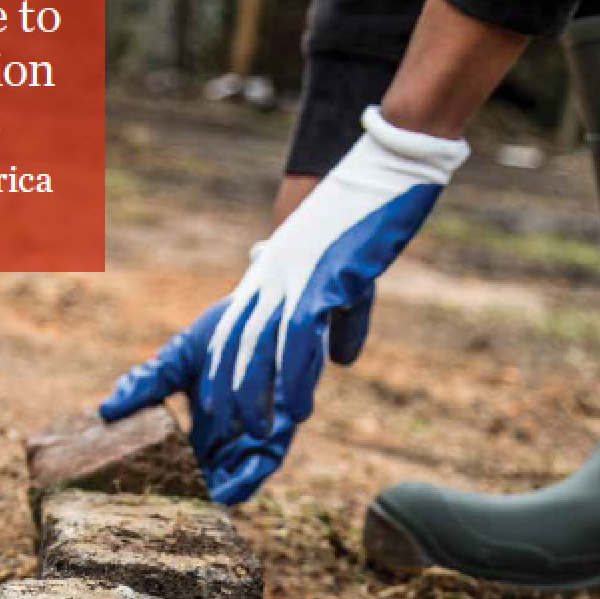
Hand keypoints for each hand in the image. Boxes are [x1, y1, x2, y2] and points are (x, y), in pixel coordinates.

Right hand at [100, 297, 368, 504]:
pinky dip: (244, 479)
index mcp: (201, 427)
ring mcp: (253, 439)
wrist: (277, 311)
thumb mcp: (177, 358)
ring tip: (191, 511)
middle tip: (164, 515)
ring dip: (215, 495)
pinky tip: (224, 490)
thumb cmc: (224, 335)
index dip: (162, 482)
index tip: (139, 497)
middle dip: (188, 498)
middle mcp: (227, 440)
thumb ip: (145, 384)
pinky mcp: (280, 433)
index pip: (179, 465)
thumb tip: (106, 410)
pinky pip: (261, 465)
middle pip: (205, 480)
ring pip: (233, 480)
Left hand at [203, 108, 468, 436]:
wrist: (386, 167)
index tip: (213, 406)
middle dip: (228, 389)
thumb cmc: (368, 217)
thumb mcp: (346, 275)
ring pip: (261, 345)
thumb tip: (340, 361)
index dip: (221, 368)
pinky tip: (298, 407)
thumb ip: (338, 320)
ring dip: (257, 393)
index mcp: (270, 272)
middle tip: (227, 430)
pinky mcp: (324, 278)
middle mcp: (272, 276)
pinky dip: (295, 376)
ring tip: (259, 432)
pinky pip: (299, 338)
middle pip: (235, 341)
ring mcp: (294, 276)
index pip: (231, 326)